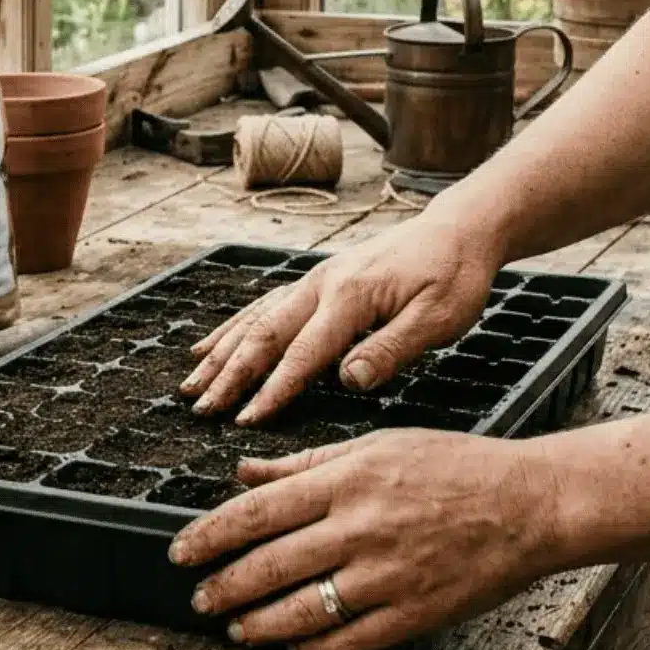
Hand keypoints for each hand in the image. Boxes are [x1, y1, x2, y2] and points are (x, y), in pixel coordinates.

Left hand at [169, 430, 565, 649]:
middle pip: (270, 565)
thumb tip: (243, 470)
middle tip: (199, 596)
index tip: (180, 550)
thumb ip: (304, 463)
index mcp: (346, 482)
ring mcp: (388, 576)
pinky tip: (293, 645)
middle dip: (224, 586)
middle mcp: (360, 529)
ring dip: (259, 623)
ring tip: (235, 626)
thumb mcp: (375, 445)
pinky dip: (314, 647)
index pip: (256, 512)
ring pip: (303, 610)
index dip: (210, 535)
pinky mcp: (415, 613)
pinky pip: (350, 640)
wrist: (533, 504)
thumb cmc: (455, 466)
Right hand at [179, 214, 500, 423]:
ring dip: (221, 354)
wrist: (456, 229)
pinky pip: (261, 305)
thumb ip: (391, 348)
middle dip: (230, 374)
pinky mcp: (314, 281)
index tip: (247, 421)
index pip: (304, 352)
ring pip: (255, 319)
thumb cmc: (453, 276)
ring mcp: (312, 280)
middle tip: (202, 408)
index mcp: (351, 297)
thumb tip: (348, 381)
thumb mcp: (439, 317)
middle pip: (264, 334)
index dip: (273, 389)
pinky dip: (231, 328)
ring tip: (192, 385)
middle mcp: (320, 285)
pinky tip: (209, 346)